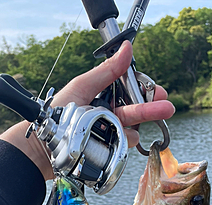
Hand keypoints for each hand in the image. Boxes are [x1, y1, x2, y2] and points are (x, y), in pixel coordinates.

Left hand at [0, 40, 174, 180]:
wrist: (45, 146)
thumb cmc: (57, 114)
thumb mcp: (82, 87)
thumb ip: (106, 72)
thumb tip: (126, 49)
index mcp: (103, 96)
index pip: (129, 91)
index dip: (145, 91)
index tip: (158, 92)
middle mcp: (108, 114)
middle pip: (136, 110)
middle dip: (152, 108)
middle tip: (166, 107)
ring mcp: (109, 133)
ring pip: (133, 129)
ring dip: (137, 126)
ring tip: (137, 125)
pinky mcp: (108, 149)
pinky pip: (125, 144)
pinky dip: (126, 140)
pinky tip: (122, 138)